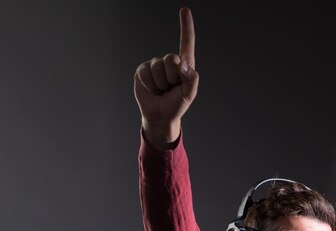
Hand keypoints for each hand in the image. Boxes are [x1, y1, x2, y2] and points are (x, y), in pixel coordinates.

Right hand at [134, 8, 198, 147]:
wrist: (159, 115)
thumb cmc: (177, 105)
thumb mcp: (188, 95)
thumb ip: (191, 80)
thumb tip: (184, 65)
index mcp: (184, 65)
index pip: (186, 43)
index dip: (186, 27)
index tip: (184, 10)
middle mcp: (170, 62)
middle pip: (171, 59)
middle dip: (172, 77)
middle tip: (171, 88)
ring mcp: (155, 65)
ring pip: (158, 68)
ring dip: (160, 84)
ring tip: (162, 90)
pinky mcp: (143, 70)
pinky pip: (146, 72)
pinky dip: (150, 84)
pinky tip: (153, 90)